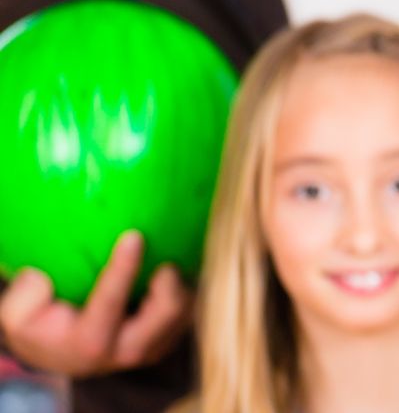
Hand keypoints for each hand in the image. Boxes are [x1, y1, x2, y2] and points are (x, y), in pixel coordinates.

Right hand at [0, 231, 192, 376]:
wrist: (59, 352)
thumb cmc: (38, 326)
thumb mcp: (17, 315)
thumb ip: (27, 295)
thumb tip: (45, 276)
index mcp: (91, 342)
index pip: (112, 302)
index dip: (124, 268)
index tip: (133, 236)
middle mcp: (128, 350)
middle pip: (167, 314)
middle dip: (171, 281)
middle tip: (165, 254)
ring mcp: (153, 348)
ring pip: (186, 313)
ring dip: (183, 283)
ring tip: (170, 256)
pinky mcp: (167, 340)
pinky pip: (190, 313)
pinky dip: (188, 289)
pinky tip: (175, 266)